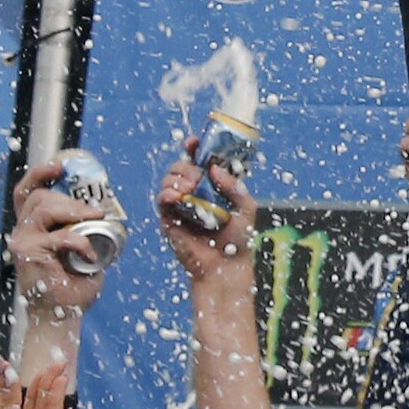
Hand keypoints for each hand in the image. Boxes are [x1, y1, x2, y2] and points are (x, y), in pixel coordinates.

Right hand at [5, 171, 108, 318]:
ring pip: (44, 208)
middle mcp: (23, 231)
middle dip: (71, 199)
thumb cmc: (72, 285)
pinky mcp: (28, 254)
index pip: (27, 192)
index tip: (59, 166)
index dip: (40, 173)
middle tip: (96, 212)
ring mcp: (22, 242)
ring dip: (74, 212)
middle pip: (40, 196)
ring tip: (95, 222)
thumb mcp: (82, 250)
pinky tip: (88, 254)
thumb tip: (105, 212)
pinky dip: (78, 241)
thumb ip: (84, 230)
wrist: (61, 315)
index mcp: (33, 227)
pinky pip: (57, 237)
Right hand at [157, 150, 257, 285]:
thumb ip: (233, 184)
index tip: (193, 142)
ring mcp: (181, 205)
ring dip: (177, 179)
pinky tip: (177, 197)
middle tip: (197, 179)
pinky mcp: (170, 218)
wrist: (226, 266)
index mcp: (213, 186)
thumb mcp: (246, 207)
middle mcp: (195, 193)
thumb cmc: (239, 240)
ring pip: (169, 179)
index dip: (194, 148)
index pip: (199, 161)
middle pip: (181, 166)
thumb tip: (213, 167)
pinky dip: (167, 193)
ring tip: (190, 191)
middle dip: (186, 167)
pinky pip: (162, 199)